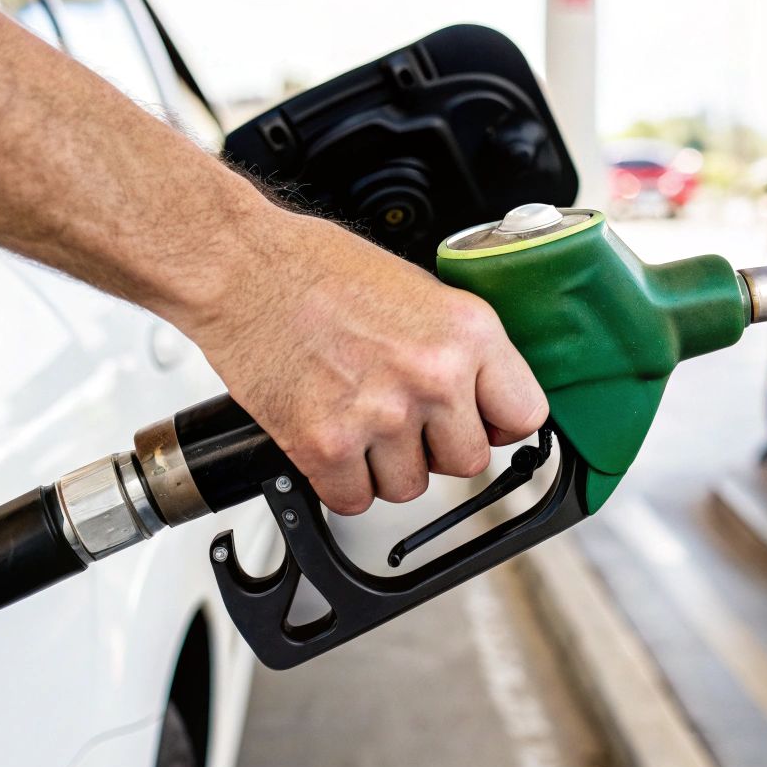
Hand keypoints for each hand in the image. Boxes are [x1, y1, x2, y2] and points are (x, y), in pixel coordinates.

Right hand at [179, 207, 547, 514]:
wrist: (242, 267)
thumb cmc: (319, 269)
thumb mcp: (421, 291)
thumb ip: (461, 349)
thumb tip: (487, 399)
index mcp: (468, 333)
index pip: (524, 416)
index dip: (496, 423)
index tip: (477, 422)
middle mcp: (433, 376)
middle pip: (468, 462)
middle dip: (435, 447)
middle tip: (400, 415)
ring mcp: (381, 415)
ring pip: (410, 488)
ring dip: (384, 466)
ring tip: (356, 415)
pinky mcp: (326, 445)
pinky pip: (354, 499)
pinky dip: (339, 480)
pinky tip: (328, 435)